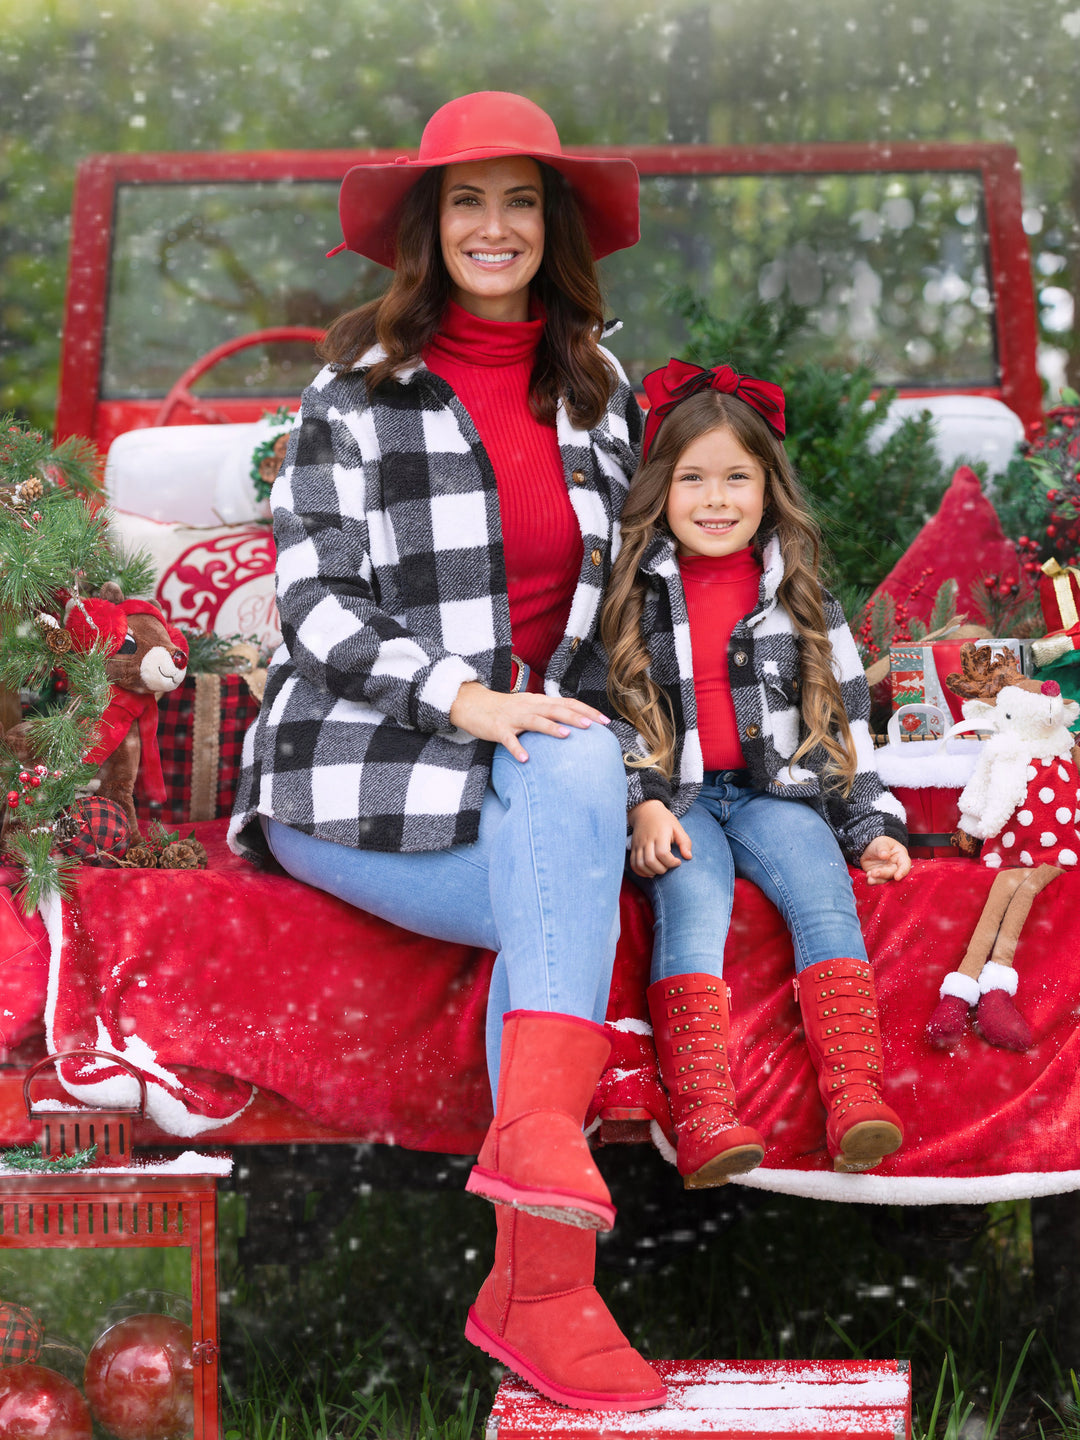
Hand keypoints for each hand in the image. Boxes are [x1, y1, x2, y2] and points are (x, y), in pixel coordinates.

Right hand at [448, 681, 609, 762]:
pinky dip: (517, 749)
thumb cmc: (505, 709)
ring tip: (566, 735)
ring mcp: (513, 718)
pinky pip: (508, 740)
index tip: (605, 721)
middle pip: (555, 709)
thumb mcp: (529, 708)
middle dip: (575, 717)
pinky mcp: (498, 729)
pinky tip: (526, 759)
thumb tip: (574, 724)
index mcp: (538, 702)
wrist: (473, 704)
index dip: (586, 711)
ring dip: (551, 727)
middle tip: (593, 726)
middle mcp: (529, 707)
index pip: (567, 703)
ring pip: (535, 721)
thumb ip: (549, 713)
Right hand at [629, 799, 692, 877]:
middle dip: (661, 869)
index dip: (671, 862)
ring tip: (660, 869)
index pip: (662, 853)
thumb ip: (685, 842)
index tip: (678, 861)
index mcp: (660, 834)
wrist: (645, 811)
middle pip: (650, 861)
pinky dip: (640, 871)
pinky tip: (650, 872)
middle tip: (668, 866)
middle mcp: (647, 840)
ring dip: (650, 872)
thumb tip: (688, 857)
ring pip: (640, 864)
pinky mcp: (633, 848)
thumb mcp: (678, 828)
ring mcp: (638, 845)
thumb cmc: (664, 820)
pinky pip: (633, 864)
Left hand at [859, 835, 911, 884]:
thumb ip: (883, 848)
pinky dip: (873, 881)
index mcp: (901, 856)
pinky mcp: (880, 877)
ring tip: (869, 878)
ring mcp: (888, 873)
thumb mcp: (882, 843)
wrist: (868, 848)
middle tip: (874, 872)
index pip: (905, 865)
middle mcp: (896, 867)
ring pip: (885, 879)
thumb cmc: (879, 844)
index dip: (902, 872)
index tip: (897, 877)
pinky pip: (877, 881)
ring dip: (877, 880)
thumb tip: (885, 855)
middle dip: (883, 874)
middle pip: (893, 873)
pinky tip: (868, 876)